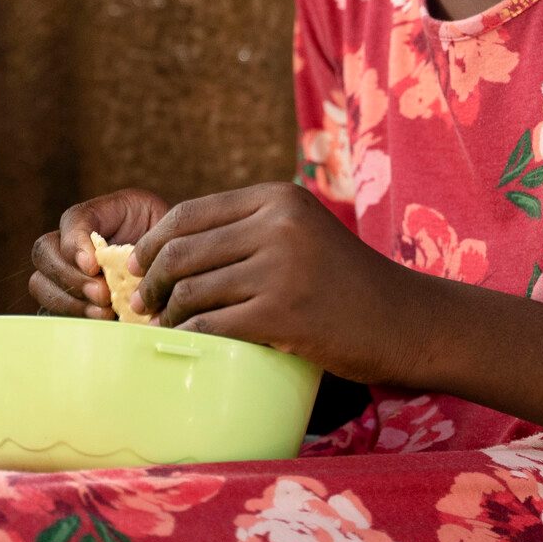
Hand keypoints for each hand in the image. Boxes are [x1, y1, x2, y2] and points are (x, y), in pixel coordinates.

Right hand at [28, 188, 171, 318]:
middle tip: (103, 295)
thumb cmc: (171, 248)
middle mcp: (73, 240)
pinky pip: (51, 308)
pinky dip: (72, 317)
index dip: (76, 244)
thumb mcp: (166, 231)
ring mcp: (65, 271)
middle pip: (44, 250)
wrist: (175, 271)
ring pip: (40, 282)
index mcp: (99, 215)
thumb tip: (123, 270)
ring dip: (69, 300)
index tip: (94, 266)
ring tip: (104, 312)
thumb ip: (146, 242)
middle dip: (70, 276)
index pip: (72, 220)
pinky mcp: (68, 299)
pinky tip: (100, 324)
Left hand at [128, 181, 428, 384]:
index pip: (190, 213)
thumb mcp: (302, 234)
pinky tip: (191, 343)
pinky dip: (192, 336)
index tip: (137, 266)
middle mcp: (278, 224)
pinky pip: (212, 324)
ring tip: (166, 327)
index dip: (153, 242)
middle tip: (142, 304)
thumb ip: (249, 231)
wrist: (406, 320)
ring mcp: (280, 268)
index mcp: (278, 198)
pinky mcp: (282, 313)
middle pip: (183, 251)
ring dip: (168, 314)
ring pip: (191, 290)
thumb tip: (170, 250)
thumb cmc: (348, 283)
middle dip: (151, 281)